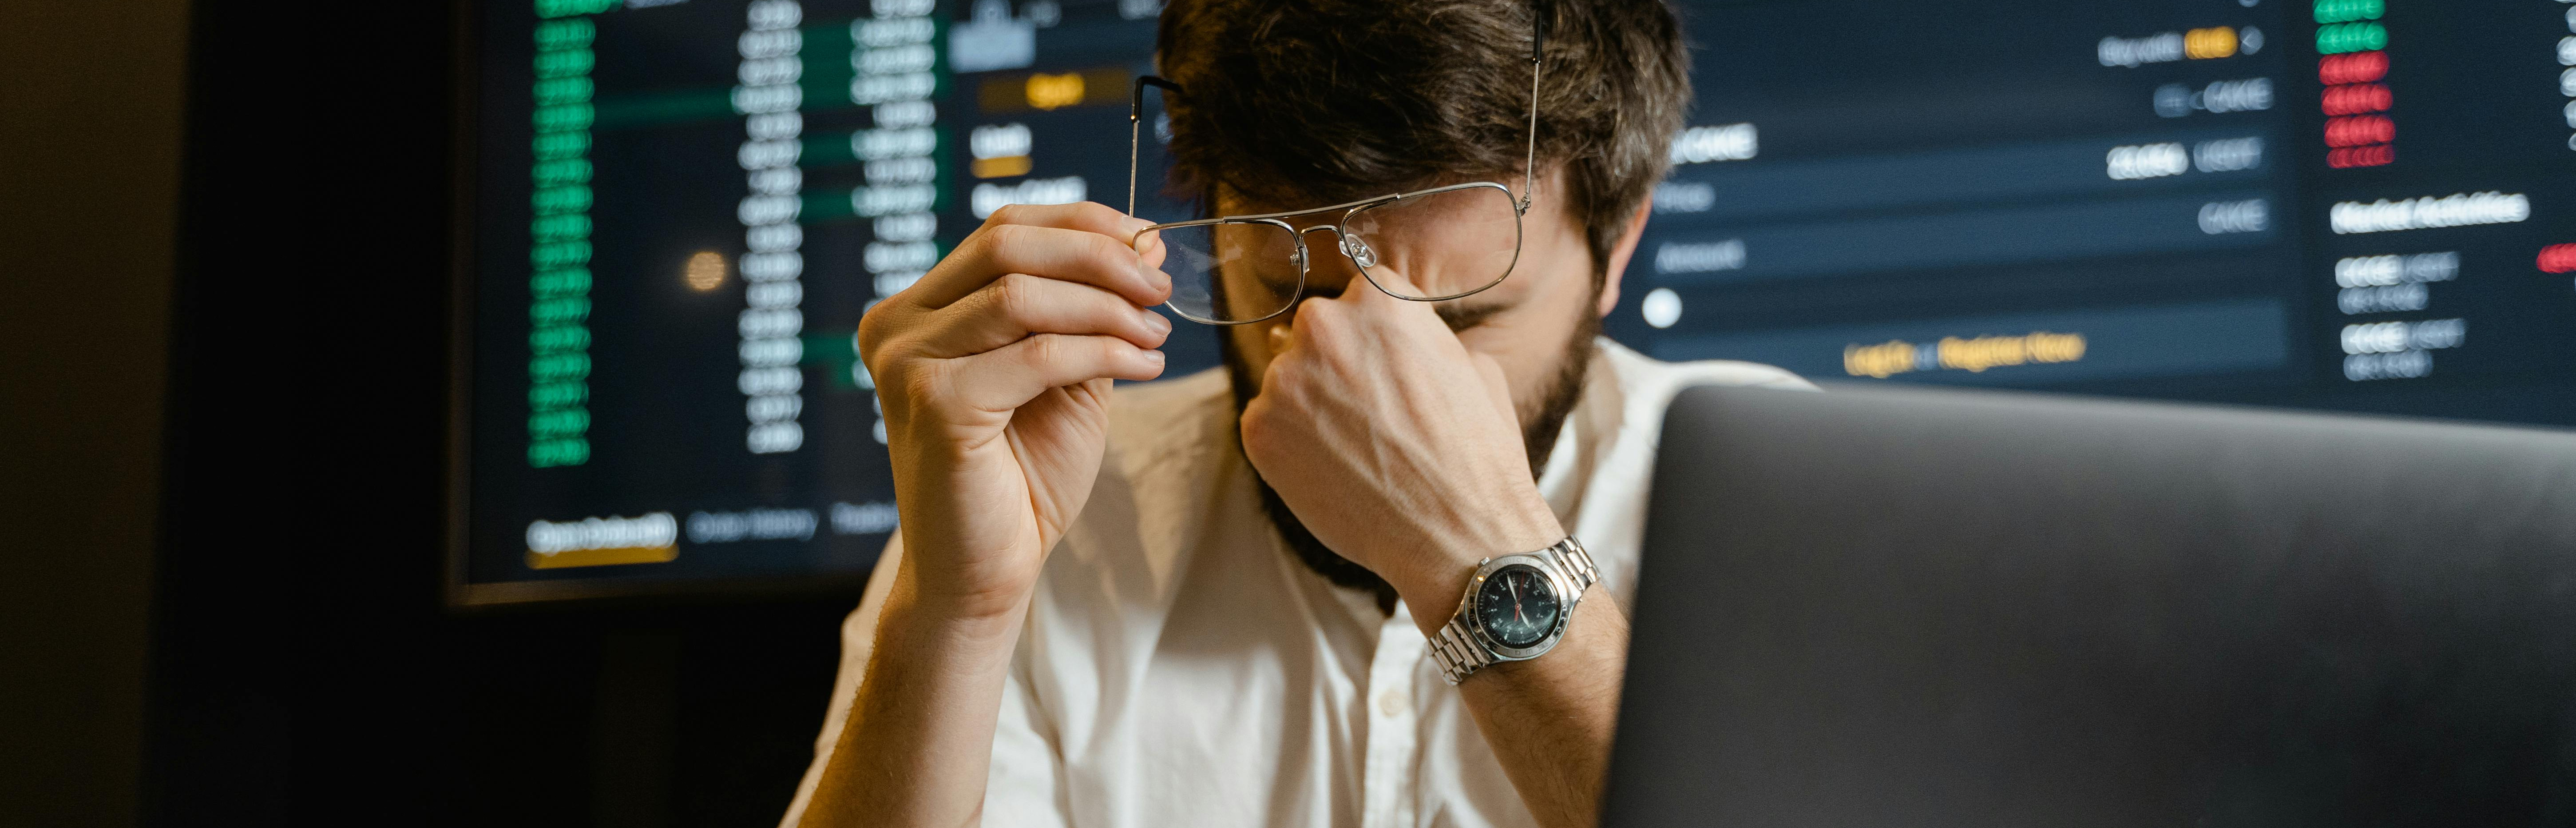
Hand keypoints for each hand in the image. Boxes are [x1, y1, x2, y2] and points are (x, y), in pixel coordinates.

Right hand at [858, 202, 1172, 620]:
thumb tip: (1142, 244)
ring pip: (1023, 296)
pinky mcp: (936, 404)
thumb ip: (1087, 312)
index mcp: (918, 311)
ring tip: (1157, 333)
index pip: (1001, 229)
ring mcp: (908, 363)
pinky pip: (1037, 356)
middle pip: (1006, 245)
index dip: (1081, 225)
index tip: (1146, 246)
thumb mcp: (1063, 376)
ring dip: (1108, 308)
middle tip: (1159, 288)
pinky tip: (1145, 366)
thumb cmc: (1022, 477)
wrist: (984, 572)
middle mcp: (897, 327)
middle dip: (1099, 258)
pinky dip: (1103, 353)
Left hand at [1238, 271, 1563, 631]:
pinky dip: (1290, 444)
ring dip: (1310, 405)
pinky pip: (1267, 423)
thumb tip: (1399, 340)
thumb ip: (1422, 338)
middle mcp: (1324, 326)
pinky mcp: (1258, 428)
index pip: (1358, 299)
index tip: (1383, 368)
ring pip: (1287, 379)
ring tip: (1354, 449)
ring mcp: (1284, 378)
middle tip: (1367, 412)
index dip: (1372, 339)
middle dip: (1335, 365)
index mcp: (1380, 299)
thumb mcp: (1472, 367)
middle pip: (1315, 333)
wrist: (1456, 533)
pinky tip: (1332, 470)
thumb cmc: (1475, 455)